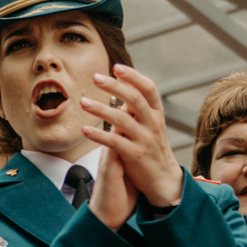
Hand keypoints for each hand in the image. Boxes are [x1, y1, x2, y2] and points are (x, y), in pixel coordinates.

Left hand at [80, 64, 181, 225]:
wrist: (164, 180)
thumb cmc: (152, 149)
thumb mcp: (150, 125)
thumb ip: (137, 108)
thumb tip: (122, 87)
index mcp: (156, 114)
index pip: (148, 88)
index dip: (133, 76)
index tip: (116, 66)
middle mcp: (153, 124)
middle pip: (134, 99)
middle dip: (115, 86)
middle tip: (95, 77)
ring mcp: (145, 140)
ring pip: (122, 119)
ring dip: (101, 109)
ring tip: (82, 102)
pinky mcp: (136, 156)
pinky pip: (115, 142)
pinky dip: (99, 135)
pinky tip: (84, 130)